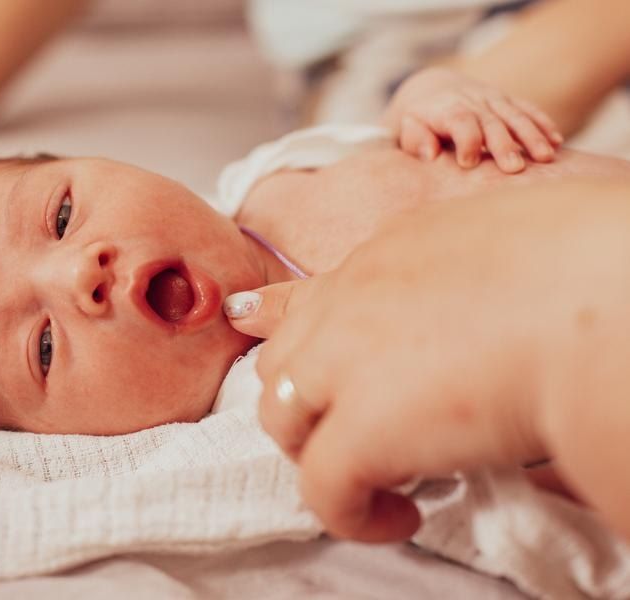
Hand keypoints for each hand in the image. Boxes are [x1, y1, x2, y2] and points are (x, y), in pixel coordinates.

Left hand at [219, 185, 611, 542]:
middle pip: (283, 357)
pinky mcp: (361, 431)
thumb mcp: (516, 239)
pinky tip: (397, 515)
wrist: (602, 297)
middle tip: (344, 427)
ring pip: (281, 414)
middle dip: (301, 396)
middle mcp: (354, 299)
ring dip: (315, 447)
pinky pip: (322, 487)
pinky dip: (351, 512)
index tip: (251, 321)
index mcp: (394, 253)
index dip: (278, 314)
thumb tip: (492, 306)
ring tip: (369, 474)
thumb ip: (473, 273)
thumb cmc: (592, 262)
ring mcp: (345, 361)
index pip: (313, 288)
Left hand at [382, 67, 562, 173]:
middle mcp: (474, 101)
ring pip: (516, 115)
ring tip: (545, 157)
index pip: (459, 121)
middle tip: (514, 169)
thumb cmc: (419, 120)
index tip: (468, 163)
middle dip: (504, 144)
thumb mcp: (409, 128)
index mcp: (447, 109)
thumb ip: (416, 139)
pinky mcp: (508, 101)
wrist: (434, 89)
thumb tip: (430, 155)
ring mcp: (494, 99)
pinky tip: (556, 142)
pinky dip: (543, 124)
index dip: (465, 140)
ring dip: (532, 136)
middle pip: (492, 122)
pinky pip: (529, 110)